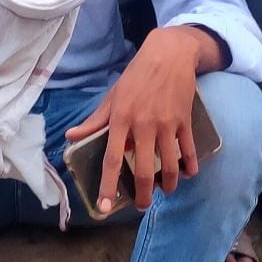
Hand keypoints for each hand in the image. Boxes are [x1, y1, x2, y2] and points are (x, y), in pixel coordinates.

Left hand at [66, 26, 210, 208]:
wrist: (169, 54)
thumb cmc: (136, 76)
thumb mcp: (112, 96)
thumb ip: (94, 121)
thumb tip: (71, 137)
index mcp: (120, 119)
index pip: (111, 159)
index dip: (107, 185)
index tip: (104, 207)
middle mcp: (143, 124)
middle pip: (142, 170)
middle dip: (142, 195)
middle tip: (141, 206)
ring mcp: (166, 123)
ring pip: (169, 165)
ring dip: (168, 185)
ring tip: (164, 191)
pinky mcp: (185, 120)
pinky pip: (188, 151)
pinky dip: (189, 166)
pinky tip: (186, 174)